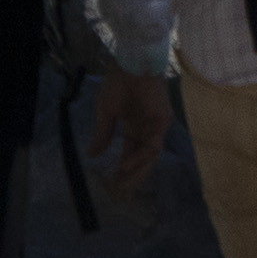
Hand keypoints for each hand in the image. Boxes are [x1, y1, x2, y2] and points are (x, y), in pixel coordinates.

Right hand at [83, 73, 173, 193]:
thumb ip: (103, 133)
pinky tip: (126, 164)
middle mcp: (148, 129)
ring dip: (136, 171)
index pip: (131, 153)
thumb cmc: (120, 83)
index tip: (114, 185)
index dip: (124, 170)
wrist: (132, 64)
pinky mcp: (163, 121)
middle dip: (133, 177)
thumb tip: (93, 154)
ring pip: (150, 156)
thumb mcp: (106, 111)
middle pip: (143, 159)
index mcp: (136, 126)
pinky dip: (140, 156)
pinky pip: (152, 145)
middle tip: (122, 194)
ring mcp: (157, 126)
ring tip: (123, 183)